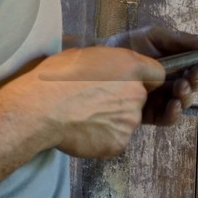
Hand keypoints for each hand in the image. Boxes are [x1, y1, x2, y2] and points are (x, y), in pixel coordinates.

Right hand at [0, 46, 163, 158]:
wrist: (40, 109)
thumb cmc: (56, 77)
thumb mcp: (84, 55)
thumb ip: (108, 63)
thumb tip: (109, 68)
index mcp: (131, 67)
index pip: (157, 74)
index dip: (142, 78)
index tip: (126, 82)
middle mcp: (137, 93)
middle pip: (141, 98)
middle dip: (124, 100)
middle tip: (95, 100)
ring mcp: (130, 121)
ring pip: (127, 120)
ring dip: (112, 119)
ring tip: (84, 116)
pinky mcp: (119, 142)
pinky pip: (116, 139)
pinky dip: (103, 137)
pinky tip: (83, 131)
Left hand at [107, 25, 197, 124]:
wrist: (103, 58)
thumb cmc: (130, 44)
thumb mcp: (157, 36)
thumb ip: (183, 40)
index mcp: (180, 63)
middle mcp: (174, 81)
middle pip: (196, 86)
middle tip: (192, 74)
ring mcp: (163, 98)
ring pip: (185, 102)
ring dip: (187, 95)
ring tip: (179, 87)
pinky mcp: (151, 112)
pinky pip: (168, 118)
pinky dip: (174, 113)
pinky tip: (173, 104)